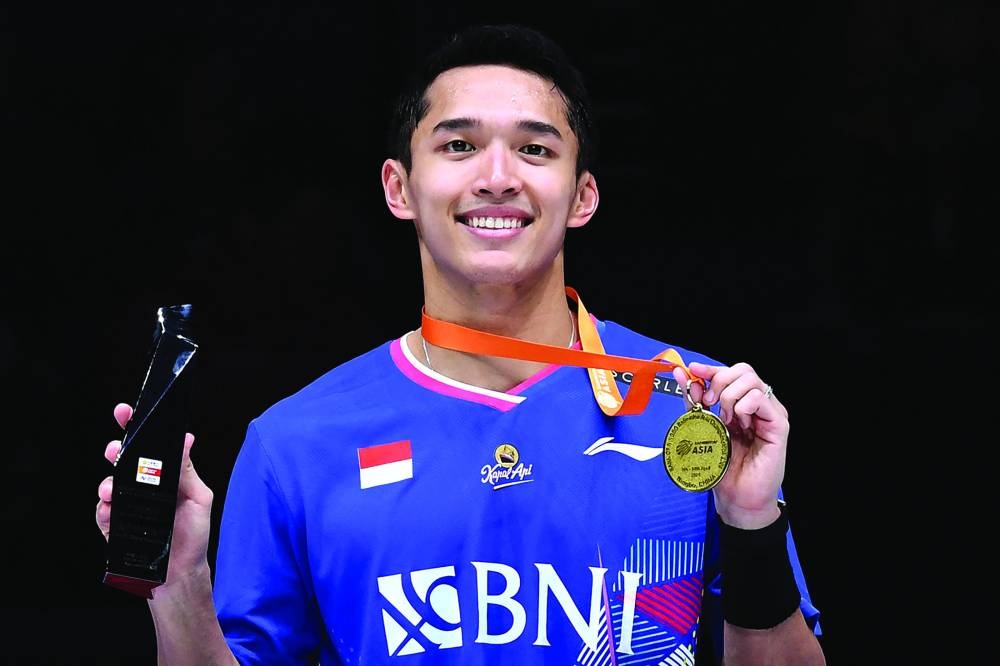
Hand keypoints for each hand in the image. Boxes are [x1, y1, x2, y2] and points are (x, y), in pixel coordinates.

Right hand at [96, 402, 215, 580]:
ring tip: (113, 486)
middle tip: (116, 448)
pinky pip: (103, 513)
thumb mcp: (198, 498)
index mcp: (163, 477)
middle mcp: (142, 488)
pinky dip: (105, 509)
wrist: (182, 573)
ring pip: (109, 486)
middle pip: (122, 462)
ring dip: (108, 482)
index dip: (134, 428)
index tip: (126, 412)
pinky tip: (111, 507)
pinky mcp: (115, 527)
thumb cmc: (193, 535)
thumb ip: (188, 470)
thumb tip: (185, 438)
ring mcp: (126, 506)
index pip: (147, 448)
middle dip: (116, 450)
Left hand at [672, 361, 787, 528]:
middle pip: (742, 370)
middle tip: (709, 404)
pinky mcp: (779, 424)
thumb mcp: (702, 427)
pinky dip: (743, 406)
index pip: (730, 372)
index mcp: (741, 403)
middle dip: (720, 381)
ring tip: (725, 419)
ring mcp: (770, 413)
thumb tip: (681, 374)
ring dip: (730, 396)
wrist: (736, 496)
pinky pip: (760, 398)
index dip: (710, 368)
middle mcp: (758, 404)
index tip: (692, 370)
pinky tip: (740, 425)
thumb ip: (694, 401)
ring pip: (751, 380)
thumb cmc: (723, 466)